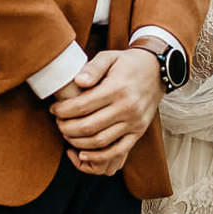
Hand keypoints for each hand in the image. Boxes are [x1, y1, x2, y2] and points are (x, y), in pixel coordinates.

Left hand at [51, 47, 162, 176]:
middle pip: (88, 126)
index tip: (54, 109)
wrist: (157, 70)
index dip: (63, 110)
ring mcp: (134, 122)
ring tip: (67, 133)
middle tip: (58, 123)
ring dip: (78, 142)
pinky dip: (98, 156)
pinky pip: (117, 151)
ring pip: (100, 141)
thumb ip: (93, 68)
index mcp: (117, 88)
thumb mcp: (109, 57)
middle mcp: (127, 107)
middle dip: (67, 127)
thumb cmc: (128, 63)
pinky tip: (82, 154)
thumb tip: (78, 82)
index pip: (82, 105)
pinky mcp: (139, 132)